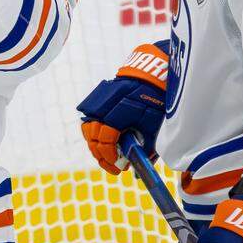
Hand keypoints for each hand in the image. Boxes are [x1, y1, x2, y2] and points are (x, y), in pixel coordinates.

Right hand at [76, 42, 168, 174]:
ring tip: (108, 156)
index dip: (110, 157)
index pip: (106, 140)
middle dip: (101, 155)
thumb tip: (138, 165)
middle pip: (92, 137)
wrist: (149, 74)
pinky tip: (104, 142)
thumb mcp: (154, 124)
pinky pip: (89, 121)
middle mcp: (104, 106)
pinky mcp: (96, 101)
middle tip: (113, 166)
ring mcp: (97, 102)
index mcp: (119, 111)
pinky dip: (94, 134)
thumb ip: (146, 146)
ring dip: (96, 146)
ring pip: (87, 130)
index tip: (119, 168)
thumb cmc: (155, 99)